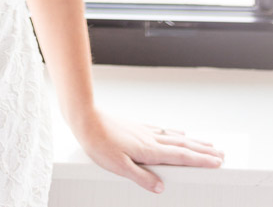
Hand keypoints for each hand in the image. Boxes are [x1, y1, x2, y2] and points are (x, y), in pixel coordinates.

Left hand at [72, 108, 224, 194]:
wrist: (85, 118)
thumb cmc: (98, 143)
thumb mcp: (118, 167)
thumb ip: (141, 177)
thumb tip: (161, 188)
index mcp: (149, 151)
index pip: (180, 156)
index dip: (200, 160)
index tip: (217, 162)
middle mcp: (150, 139)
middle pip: (183, 145)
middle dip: (203, 150)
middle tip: (221, 153)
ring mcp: (143, 131)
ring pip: (174, 136)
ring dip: (192, 141)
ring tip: (206, 143)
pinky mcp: (135, 126)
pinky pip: (161, 130)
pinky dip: (173, 132)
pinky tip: (175, 132)